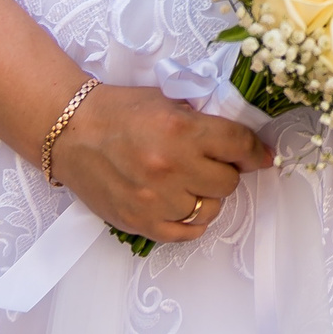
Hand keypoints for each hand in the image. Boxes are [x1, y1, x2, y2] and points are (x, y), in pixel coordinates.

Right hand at [50, 84, 273, 242]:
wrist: (71, 131)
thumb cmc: (118, 112)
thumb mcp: (168, 101)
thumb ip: (205, 121)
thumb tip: (245, 144)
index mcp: (181, 130)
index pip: (239, 146)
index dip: (255, 152)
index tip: (261, 157)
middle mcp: (171, 167)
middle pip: (228, 182)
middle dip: (224, 171)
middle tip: (208, 163)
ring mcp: (155, 199)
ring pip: (210, 209)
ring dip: (205, 196)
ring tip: (187, 181)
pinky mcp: (139, 221)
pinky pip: (186, 233)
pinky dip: (191, 221)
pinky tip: (182, 205)